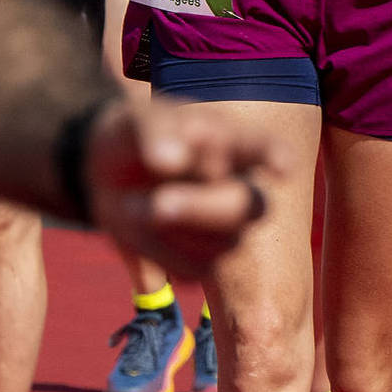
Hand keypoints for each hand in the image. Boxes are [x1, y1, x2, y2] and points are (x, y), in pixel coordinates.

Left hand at [82, 96, 297, 276]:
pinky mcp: (202, 259)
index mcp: (233, 144)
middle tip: (160, 201)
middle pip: (251, 207)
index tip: (281, 167)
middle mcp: (239, 187)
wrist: (111, 170)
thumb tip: (172, 161)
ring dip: (170, 228)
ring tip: (128, 202)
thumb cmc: (137, 137)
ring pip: (224, 244)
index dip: (275, 158)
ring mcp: (226, 227)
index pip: (262, 148)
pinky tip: (136, 224)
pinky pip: (191, 269)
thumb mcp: (136, 122)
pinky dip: (155, 251)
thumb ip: (156, 132)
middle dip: (204, 208)